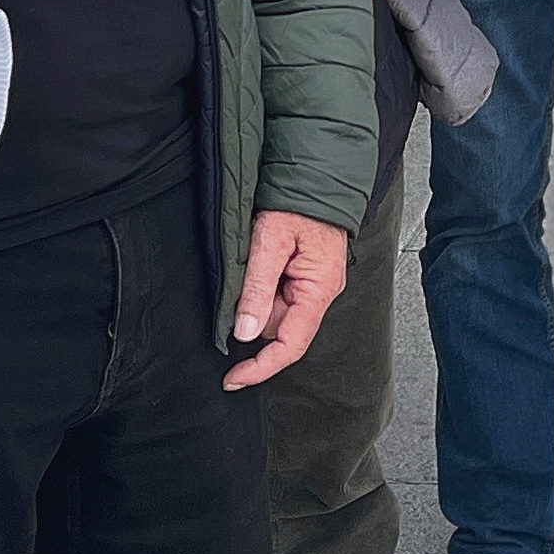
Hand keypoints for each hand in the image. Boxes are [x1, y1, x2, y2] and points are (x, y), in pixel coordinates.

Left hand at [224, 209, 351, 390]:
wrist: (319, 175)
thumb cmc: (300, 204)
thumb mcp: (270, 242)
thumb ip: (257, 289)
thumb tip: (244, 333)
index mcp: (319, 290)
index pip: (291, 345)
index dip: (261, 367)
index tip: (233, 378)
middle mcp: (320, 293)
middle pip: (279, 326)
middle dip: (254, 310)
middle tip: (246, 271)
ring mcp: (314, 285)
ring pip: (275, 309)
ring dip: (257, 292)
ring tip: (257, 253)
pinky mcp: (306, 276)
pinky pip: (279, 292)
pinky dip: (263, 282)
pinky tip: (263, 256)